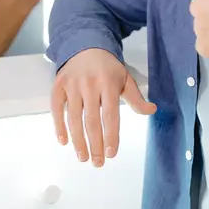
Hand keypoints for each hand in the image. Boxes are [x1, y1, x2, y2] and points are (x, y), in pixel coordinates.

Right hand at [50, 48, 156, 166]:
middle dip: (95, 144)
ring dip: (78, 140)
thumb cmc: (107, 67)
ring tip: (83, 157)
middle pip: (91, 120)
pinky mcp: (58, 85)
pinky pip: (57, 108)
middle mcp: (89, 84)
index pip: (110, 115)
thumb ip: (136, 98)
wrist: (85, 45)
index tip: (111, 153)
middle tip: (97, 163)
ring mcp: (72, 84)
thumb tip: (152, 110)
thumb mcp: (125, 79)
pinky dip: (59, 126)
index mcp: (108, 83)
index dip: (111, 135)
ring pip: (74, 118)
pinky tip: (64, 141)